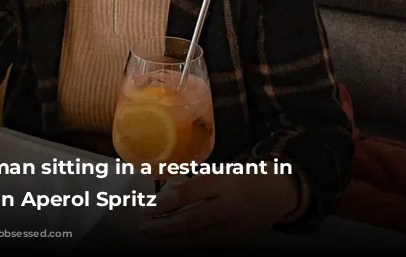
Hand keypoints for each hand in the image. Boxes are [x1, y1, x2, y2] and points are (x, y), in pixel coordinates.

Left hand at [140, 169, 299, 246]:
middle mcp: (229, 207)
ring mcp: (235, 230)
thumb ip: (197, 185)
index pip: (188, 194)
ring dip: (172, 240)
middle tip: (145, 226)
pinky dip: (189, 247)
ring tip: (154, 236)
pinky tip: (176, 245)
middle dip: (163, 226)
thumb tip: (166, 196)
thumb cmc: (243, 179)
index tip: (148, 207)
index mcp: (225, 182)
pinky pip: (209, 248)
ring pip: (197, 241)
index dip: (164, 202)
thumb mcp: (221, 173)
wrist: (276, 193)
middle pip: (190, 221)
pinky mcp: (238, 244)